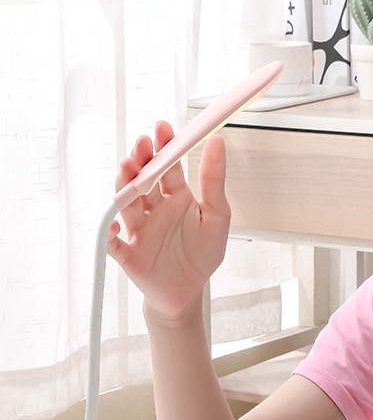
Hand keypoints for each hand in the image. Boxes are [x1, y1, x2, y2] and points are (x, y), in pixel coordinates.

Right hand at [107, 121, 230, 321]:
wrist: (190, 291)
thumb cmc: (203, 253)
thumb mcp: (218, 214)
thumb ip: (214, 180)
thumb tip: (217, 142)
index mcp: (177, 197)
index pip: (168, 168)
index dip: (165, 148)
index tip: (164, 128)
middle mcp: (154, 209)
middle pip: (143, 180)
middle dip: (141, 160)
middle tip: (143, 143)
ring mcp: (139, 230)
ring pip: (127, 204)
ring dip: (125, 187)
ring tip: (128, 169)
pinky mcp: (129, 254)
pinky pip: (113, 243)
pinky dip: (109, 234)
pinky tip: (112, 224)